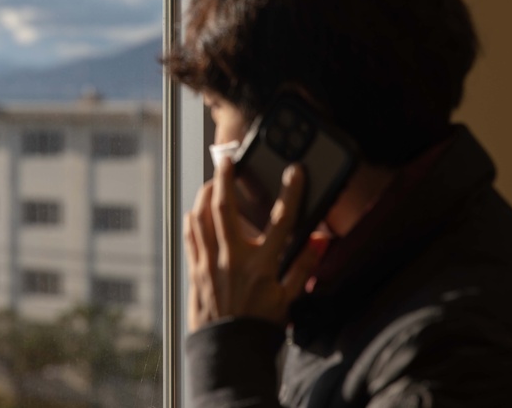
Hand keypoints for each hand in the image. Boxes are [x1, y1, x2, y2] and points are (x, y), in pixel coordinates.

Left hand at [184, 160, 321, 330]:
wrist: (230, 350)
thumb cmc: (260, 325)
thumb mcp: (290, 299)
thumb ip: (304, 267)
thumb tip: (321, 240)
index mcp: (262, 266)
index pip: (281, 222)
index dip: (291, 194)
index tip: (295, 172)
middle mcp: (233, 260)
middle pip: (225, 209)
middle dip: (226, 179)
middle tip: (227, 159)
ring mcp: (209, 264)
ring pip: (200, 218)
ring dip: (205, 195)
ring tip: (212, 181)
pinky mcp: (195, 271)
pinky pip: (190, 237)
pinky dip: (192, 219)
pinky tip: (196, 211)